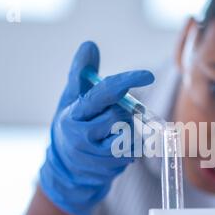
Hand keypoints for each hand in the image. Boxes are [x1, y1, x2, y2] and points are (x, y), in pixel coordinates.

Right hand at [39, 41, 153, 214]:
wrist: (67, 169)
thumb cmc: (72, 125)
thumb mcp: (71, 99)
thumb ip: (81, 73)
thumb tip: (90, 45)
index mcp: (74, 114)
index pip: (103, 94)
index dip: (126, 81)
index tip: (147, 75)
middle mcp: (83, 135)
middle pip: (119, 114)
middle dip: (122, 111)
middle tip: (111, 114)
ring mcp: (97, 155)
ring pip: (129, 132)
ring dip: (127, 128)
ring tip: (111, 132)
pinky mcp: (111, 167)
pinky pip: (134, 149)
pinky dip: (131, 144)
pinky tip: (115, 146)